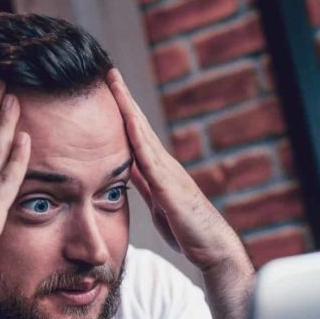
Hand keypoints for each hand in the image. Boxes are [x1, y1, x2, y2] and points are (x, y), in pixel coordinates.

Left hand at [107, 69, 247, 272]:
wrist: (212, 247)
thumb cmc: (186, 228)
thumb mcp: (156, 202)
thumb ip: (143, 183)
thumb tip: (127, 169)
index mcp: (158, 169)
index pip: (136, 134)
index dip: (122, 111)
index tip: (108, 88)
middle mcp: (164, 164)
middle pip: (139, 125)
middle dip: (124, 98)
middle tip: (108, 71)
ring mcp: (168, 173)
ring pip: (144, 135)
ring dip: (128, 109)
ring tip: (114, 84)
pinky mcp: (170, 188)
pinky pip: (150, 160)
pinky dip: (138, 139)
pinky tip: (127, 122)